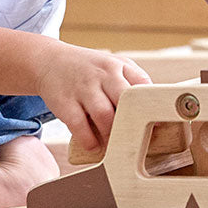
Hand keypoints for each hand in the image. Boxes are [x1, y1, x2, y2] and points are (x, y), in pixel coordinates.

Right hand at [34, 42, 151, 151]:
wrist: (49, 61)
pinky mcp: (65, 102)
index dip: (152, 106)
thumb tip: (154, 113)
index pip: (142, 85)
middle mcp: (102, 75)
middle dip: (132, 123)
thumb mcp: (113, 67)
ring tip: (115, 146)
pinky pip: (79, 126)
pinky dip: (89, 140)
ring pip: (104, 115)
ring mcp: (83, 88)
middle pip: (125, 101)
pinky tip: (94, 145)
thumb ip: (133, 84)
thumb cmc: (89, 70)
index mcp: (118, 67)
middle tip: (136, 140)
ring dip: (112, 135)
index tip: (158, 124)